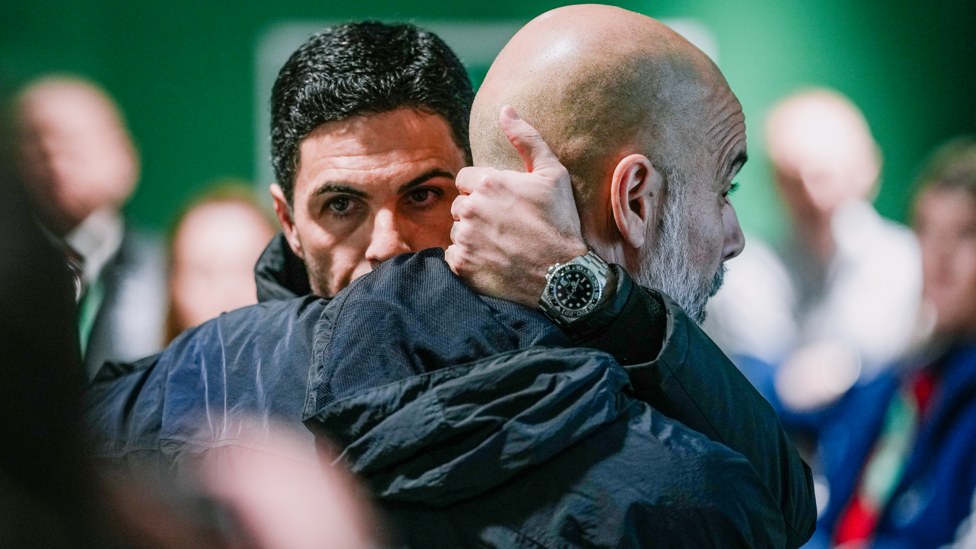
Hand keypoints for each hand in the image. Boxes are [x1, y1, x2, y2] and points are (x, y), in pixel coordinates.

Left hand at [445, 105, 587, 307]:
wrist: (562, 276)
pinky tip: (493, 260)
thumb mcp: (553, 174)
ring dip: (473, 235)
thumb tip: (505, 109)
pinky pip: (454, 255)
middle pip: (460, 205)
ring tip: (501, 244)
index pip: (465, 179)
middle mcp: (470, 208)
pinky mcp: (461, 264)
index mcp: (488, 183)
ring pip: (457, 230)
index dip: (484, 190)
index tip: (504, 203)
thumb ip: (526, 138)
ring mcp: (464, 238)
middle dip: (477, 212)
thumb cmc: (560, 223)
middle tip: (505, 226)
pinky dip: (469, 258)